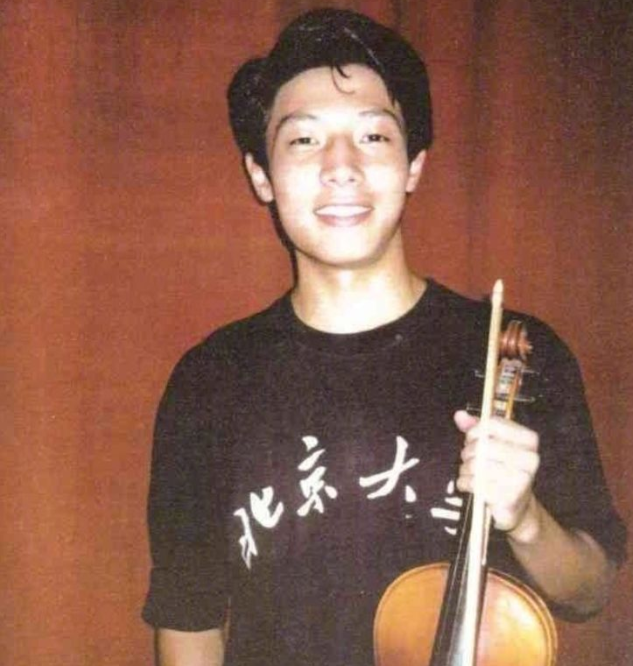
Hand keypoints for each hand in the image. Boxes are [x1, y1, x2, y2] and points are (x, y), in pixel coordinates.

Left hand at [454, 410, 540, 534]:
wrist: (516, 506)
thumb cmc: (502, 470)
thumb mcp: (492, 444)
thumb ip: (475, 428)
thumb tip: (459, 415)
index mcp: (529, 439)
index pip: (492, 424)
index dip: (475, 431)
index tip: (472, 439)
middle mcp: (530, 458)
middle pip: (483, 445)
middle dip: (468, 452)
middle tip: (468, 459)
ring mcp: (521, 479)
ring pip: (477, 465)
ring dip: (465, 469)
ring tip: (469, 473)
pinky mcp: (509, 497)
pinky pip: (475, 484)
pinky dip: (465, 483)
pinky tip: (469, 485)